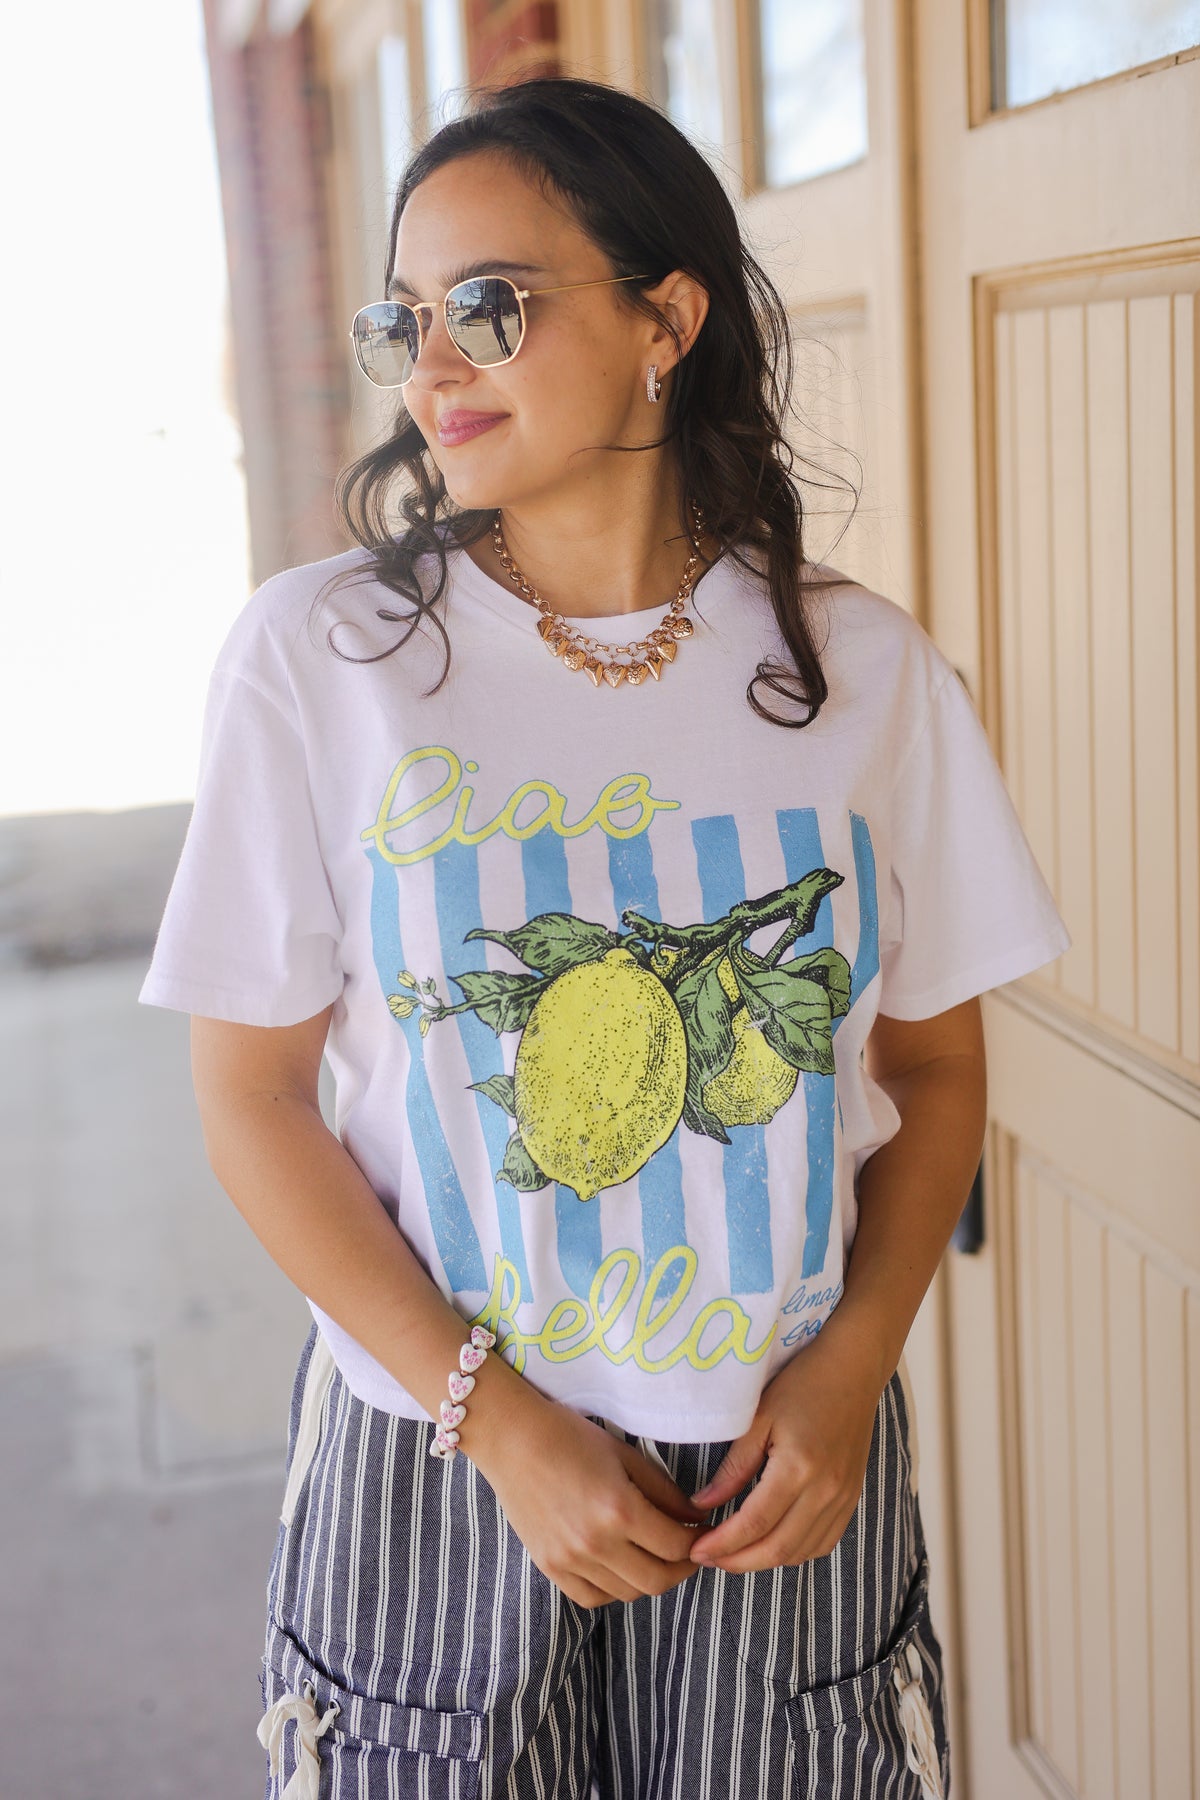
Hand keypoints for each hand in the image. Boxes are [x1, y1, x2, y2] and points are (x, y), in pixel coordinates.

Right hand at [475, 1389, 707, 1608]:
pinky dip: (614, 1590)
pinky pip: (593, 1598)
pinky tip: (620, 1567)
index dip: (698, 1542)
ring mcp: (570, 1561)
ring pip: (628, 1594)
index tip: (704, 1533)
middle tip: (688, 1552)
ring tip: (654, 1556)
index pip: (676, 1546)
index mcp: (620, 1510)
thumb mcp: (626, 1455)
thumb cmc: (570, 1436)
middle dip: (682, 1568)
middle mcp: (596, 1543)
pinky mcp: (550, 1568)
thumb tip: (695, 1519)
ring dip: (649, 1578)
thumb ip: (664, 1492)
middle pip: (658, 1580)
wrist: (512, 1440)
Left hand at [687, 1321, 884, 1572]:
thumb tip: (702, 1505)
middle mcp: (825, 1491)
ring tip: (733, 1553)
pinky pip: (823, 1543)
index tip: (696, 1551)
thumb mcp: (758, 1418)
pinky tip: (772, 1542)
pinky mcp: (851, 1499)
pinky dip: (794, 1552)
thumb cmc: (802, 1385)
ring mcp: (843, 1498)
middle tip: (708, 1559)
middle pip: (778, 1549)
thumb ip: (733, 1467)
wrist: (853, 1371)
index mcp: (798, 1468)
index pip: (755, 1524)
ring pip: (801, 1552)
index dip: (723, 1545)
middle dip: (738, 1562)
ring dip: (764, 1561)